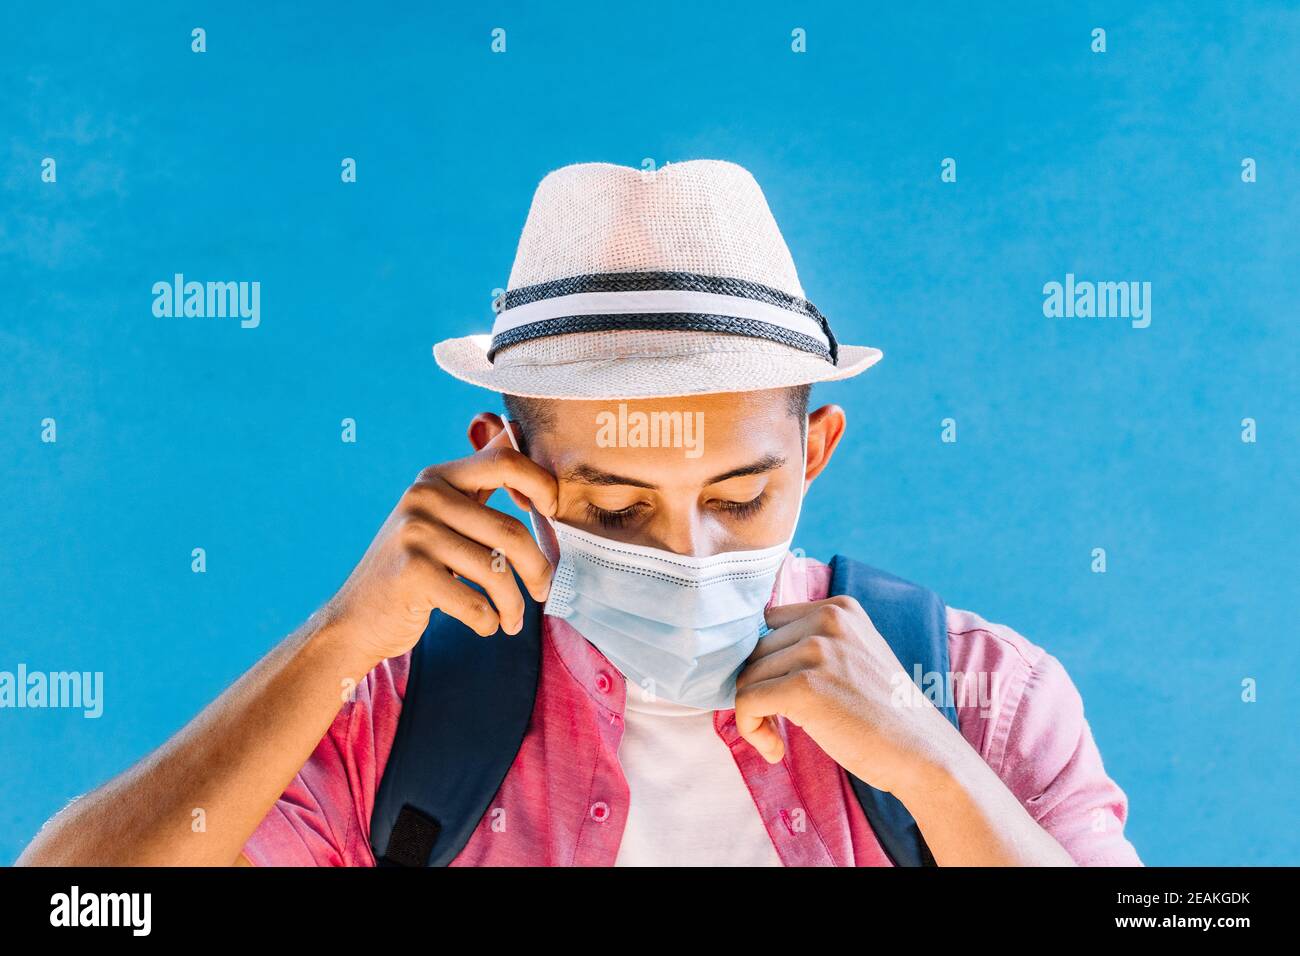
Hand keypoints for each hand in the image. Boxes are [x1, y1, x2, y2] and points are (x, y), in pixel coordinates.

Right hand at [319, 427, 557, 662]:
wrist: (357, 618)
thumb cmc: (413, 569)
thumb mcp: (439, 518)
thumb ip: (475, 485)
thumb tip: (516, 435)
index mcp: (436, 478)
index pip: (504, 461)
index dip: (541, 483)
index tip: (553, 511)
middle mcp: (423, 498)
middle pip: (511, 531)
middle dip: (538, 569)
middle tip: (543, 590)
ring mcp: (415, 534)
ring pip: (498, 572)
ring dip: (514, 605)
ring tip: (512, 619)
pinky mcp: (412, 574)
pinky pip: (476, 603)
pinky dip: (489, 622)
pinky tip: (485, 625)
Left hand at [734, 596, 960, 795]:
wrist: (923, 754)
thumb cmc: (885, 716)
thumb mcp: (854, 658)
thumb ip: (814, 646)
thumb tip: (751, 658)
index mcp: (840, 608)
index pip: (770, 625)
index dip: (767, 664)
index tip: (780, 697)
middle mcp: (827, 619)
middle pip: (756, 651)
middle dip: (759, 691)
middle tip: (779, 727)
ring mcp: (816, 650)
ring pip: (747, 677)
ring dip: (754, 715)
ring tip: (778, 741)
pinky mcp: (804, 685)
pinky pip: (747, 702)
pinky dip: (750, 729)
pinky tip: (775, 749)